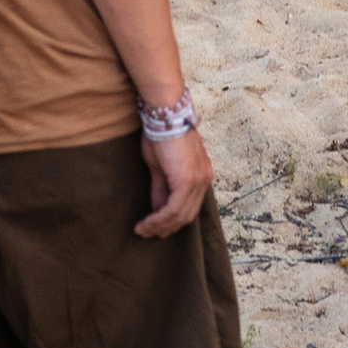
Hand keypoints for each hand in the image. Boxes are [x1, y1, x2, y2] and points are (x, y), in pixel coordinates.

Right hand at [135, 121, 212, 238]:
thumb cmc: (161, 133)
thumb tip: (157, 209)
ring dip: (160, 226)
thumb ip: (162, 188)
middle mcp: (204, 179)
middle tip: (148, 233)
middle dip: (166, 227)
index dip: (173, 220)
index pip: (189, 206)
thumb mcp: (160, 165)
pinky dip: (159, 219)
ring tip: (142, 230)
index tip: (156, 227)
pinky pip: (173, 209)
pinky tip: (146, 223)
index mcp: (201, 175)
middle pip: (187, 215)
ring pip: (180, 215)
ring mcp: (198, 181)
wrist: (165, 114)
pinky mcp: (187, 181)